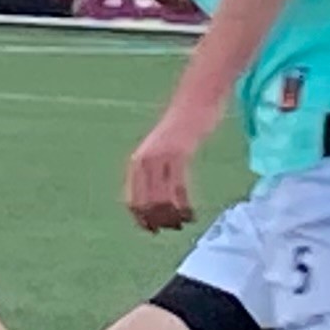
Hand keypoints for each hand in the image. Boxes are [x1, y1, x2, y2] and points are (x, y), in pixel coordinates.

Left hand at [124, 95, 218, 232]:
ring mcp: (161, 156)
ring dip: (171, 216)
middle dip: (157, 220)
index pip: (132, 199)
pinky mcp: (179, 152)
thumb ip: (156, 168)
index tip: (153, 231)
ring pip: (162, 197)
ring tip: (181, 224)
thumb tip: (156, 197)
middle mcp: (145, 160)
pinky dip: (183, 204)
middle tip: (171, 228)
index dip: (141, 218)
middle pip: (146, 202)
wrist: (196, 98)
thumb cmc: (183, 126)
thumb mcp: (163, 148)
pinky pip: (179, 187)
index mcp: (138, 161)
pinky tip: (190, 214)